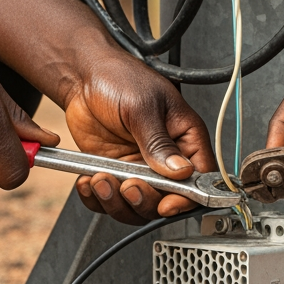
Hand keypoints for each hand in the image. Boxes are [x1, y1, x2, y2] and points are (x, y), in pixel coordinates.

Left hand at [59, 49, 215, 224]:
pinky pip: (111, 201)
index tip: (167, 203)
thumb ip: (159, 142)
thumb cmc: (119, 78)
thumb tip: (182, 171)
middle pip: (167, 200)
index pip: (200, 179)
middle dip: (145, 200)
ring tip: (101, 179)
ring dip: (118, 202)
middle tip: (128, 184)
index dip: (187, 198)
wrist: (84, 76)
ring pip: (138, 207)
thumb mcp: (141, 107)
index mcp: (185, 137)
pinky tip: (89, 182)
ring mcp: (140, 168)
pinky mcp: (116, 173)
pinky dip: (97, 200)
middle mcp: (166, 158)